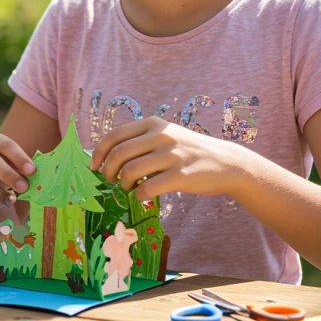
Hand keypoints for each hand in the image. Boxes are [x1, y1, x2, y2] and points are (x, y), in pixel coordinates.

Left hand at [90, 116, 249, 198]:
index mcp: (153, 124)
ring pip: (130, 171)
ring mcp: (172, 154)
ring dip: (124, 185)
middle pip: (118, 155)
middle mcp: (161, 136)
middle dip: (108, 172)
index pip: (114, 136)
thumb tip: (105, 157)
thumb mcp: (166, 136)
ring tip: (130, 189)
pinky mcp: (182, 175)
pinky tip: (143, 196)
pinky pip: (147, 188)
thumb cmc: (189, 152)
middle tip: (112, 182)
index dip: (98, 153)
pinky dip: (139, 195)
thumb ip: (140, 142)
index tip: (94, 167)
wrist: (226, 163)